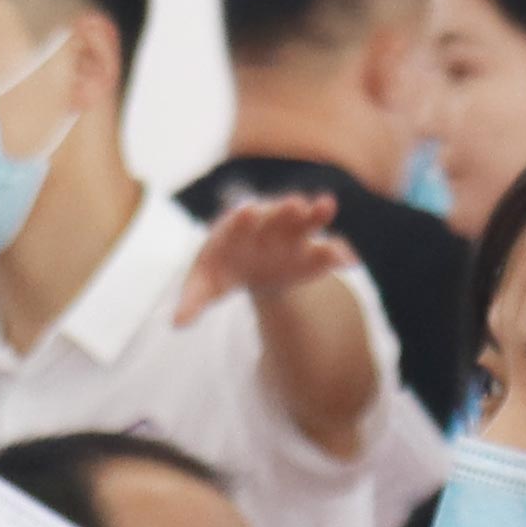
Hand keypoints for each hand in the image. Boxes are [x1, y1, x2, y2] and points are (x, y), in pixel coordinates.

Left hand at [175, 186, 357, 323]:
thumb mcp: (204, 286)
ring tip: (327, 205)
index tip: (246, 213)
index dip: (241, 219)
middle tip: (295, 203)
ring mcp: (292, 236)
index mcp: (235, 230)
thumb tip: (176, 323)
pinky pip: (326, 250)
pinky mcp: (312, 253)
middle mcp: (266, 225)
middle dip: (284, 210)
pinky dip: (337, 253)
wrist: (252, 269)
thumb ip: (192, 300)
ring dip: (316, 213)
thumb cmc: (223, 271)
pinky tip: (349, 260)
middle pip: (275, 215)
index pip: (237, 222)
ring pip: (305, 221)